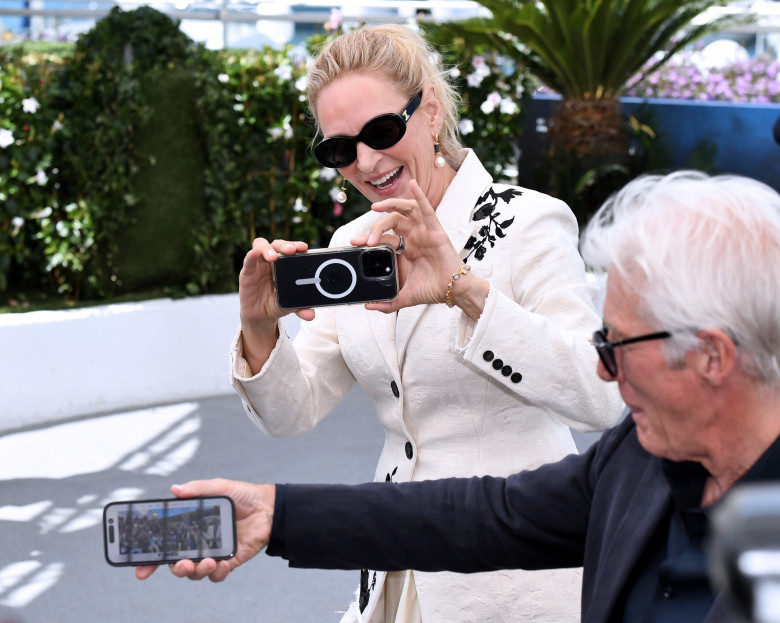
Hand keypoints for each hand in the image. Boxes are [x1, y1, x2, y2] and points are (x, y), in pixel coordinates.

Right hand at [135, 479, 275, 582]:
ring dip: (198, 571)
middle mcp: (200, 543)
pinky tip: (223, 564)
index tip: (141, 569)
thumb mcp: (219, 487)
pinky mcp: (230, 560)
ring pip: (197, 573)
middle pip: (179, 564)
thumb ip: (198, 489)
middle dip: (177, 569)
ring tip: (208, 562)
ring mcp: (215, 553)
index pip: (167, 545)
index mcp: (192, 527)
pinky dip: (218, 573)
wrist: (269, 505)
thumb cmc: (242, 495)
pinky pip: (219, 575)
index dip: (151, 559)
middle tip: (183, 564)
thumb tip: (175, 489)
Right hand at [238, 238, 311, 372]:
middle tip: (291, 250)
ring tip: (274, 257)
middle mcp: (273, 261)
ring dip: (268, 249)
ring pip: (261, 246)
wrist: (260, 316)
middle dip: (285, 245)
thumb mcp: (290, 306)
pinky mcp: (247, 272)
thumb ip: (300, 307)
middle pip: (278, 245)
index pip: (292, 249)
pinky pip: (249, 260)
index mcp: (287, 265)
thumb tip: (310, 314)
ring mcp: (259, 265)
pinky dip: (252, 255)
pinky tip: (255, 253)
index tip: (304, 247)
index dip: (297, 246)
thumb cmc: (277, 304)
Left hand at [350, 180, 466, 312]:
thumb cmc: (432, 289)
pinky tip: (413, 186)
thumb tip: (369, 306)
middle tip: (363, 240)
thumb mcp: (404, 297)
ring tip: (376, 207)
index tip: (354, 244)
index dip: (368, 239)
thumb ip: (387, 303)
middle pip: (391, 222)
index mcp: (406, 249)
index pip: (384, 238)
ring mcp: (424, 232)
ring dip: (391, 205)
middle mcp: (414, 237)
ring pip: (406, 211)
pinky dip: (419, 196)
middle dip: (374, 228)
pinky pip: (427, 210)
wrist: (452, 292)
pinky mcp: (436, 231)